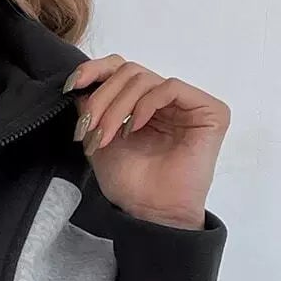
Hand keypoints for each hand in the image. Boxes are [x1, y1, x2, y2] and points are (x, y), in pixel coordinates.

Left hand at [65, 55, 229, 229]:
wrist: (151, 211)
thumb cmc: (130, 183)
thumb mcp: (98, 139)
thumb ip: (90, 109)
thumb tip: (79, 83)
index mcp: (142, 103)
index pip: (120, 69)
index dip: (94, 70)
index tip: (71, 86)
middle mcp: (165, 99)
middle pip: (128, 72)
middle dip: (102, 99)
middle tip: (90, 129)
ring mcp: (187, 103)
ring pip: (144, 79)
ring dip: (117, 107)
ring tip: (107, 136)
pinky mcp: (209, 111)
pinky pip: (170, 88)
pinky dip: (146, 104)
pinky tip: (135, 127)